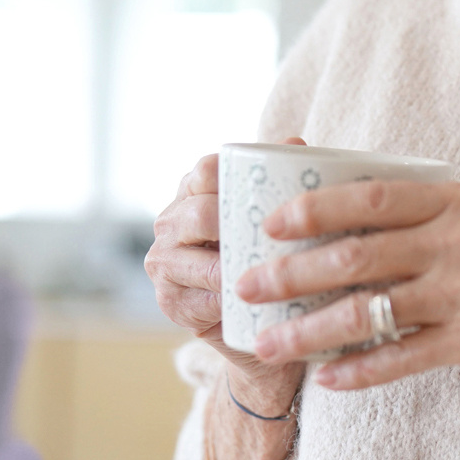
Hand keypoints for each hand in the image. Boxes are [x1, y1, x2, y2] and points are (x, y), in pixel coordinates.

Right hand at [146, 145, 303, 408]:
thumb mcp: (266, 215)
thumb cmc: (258, 254)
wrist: (251, 318)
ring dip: (241, 271)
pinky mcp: (171, 303)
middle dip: (240, 225)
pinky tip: (259, 302)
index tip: (270, 188)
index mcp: (191, 192)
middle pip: (202, 214)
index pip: (205, 171)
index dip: (233, 175)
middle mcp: (169, 223)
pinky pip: (204, 302)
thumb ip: (276, 179)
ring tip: (276, 273)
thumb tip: (296, 142)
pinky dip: (234, 303)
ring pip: (203, 263)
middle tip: (283, 237)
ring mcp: (164, 264)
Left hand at [231, 179, 459, 459]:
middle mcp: (458, 243)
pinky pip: (402, 358)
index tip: (272, 220)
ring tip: (270, 341)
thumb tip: (352, 212)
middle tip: (249, 284)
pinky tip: (328, 379)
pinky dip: (360, 370)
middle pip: (355, 257)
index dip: (316, 209)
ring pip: (368, 313)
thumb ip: (429, 210)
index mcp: (458, 200)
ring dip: (310, 330)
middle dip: (292, 273)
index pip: (371, 198)